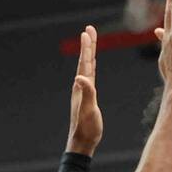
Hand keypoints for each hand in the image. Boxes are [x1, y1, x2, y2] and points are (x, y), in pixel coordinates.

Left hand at [66, 25, 102, 155]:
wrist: (82, 142)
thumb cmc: (86, 129)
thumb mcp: (88, 110)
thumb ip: (86, 93)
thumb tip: (79, 77)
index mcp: (82, 87)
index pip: (85, 63)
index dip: (87, 47)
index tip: (87, 32)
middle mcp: (81, 86)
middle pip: (86, 61)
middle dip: (88, 45)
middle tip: (89, 29)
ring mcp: (83, 91)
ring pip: (87, 67)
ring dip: (89, 54)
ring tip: (91, 42)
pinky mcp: (87, 97)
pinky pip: (90, 77)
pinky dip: (91, 67)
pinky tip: (92, 66)